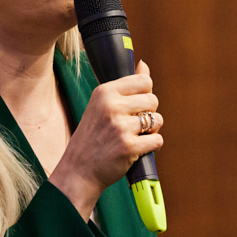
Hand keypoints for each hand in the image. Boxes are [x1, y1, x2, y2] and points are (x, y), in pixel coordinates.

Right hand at [50, 61, 163, 219]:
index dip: (145, 94)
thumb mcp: (101, 106)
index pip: (143, 81)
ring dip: (151, 130)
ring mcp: (121, 127)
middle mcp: (112, 106)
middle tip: (133, 125)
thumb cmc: (92, 138)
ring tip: (134, 136)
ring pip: (158, 120)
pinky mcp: (129, 146)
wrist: (78, 171)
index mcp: (104, 92)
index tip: (135, 105)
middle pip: (153, 100)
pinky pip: (157, 140)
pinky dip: (151, 146)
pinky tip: (135, 149)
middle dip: (149, 113)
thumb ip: (125, 87)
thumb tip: (144, 65)